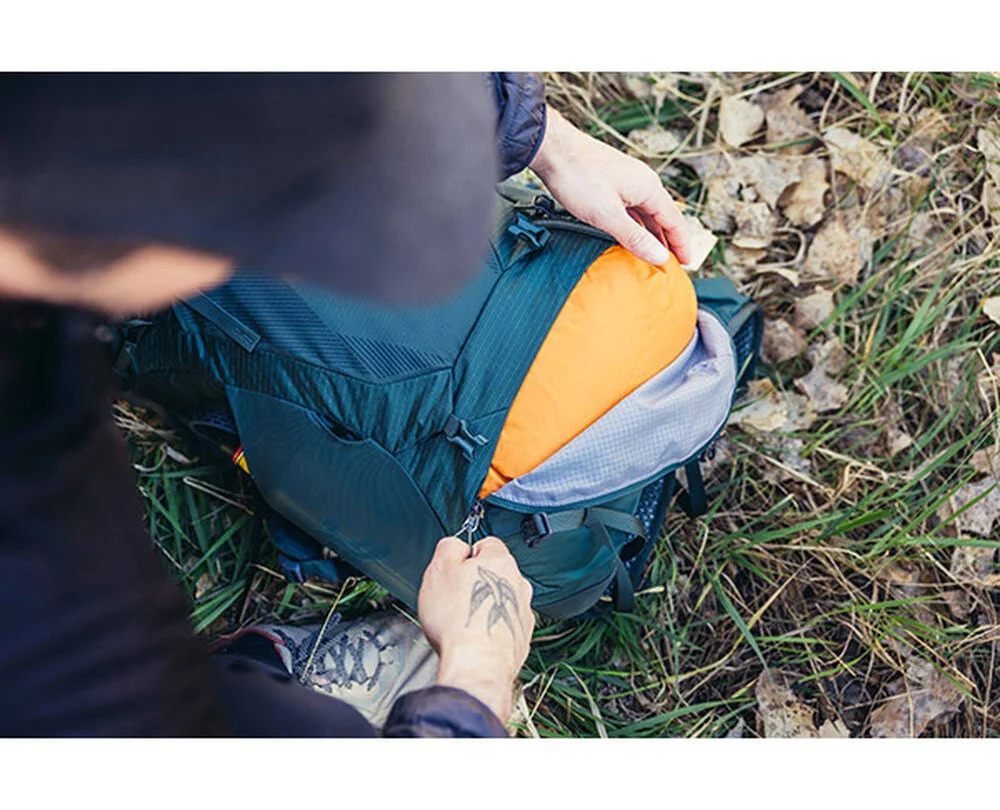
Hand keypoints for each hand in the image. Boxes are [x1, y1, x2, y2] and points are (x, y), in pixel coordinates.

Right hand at [418, 535, 534, 722]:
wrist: (477, 663)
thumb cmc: (458, 619)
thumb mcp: (439, 569)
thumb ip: (450, 547)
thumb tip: (457, 545)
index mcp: (500, 561)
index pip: (486, 543)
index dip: (466, 556)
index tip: (455, 570)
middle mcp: (518, 583)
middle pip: (494, 574)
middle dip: (476, 583)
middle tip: (454, 599)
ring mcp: (523, 611)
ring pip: (500, 600)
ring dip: (485, 606)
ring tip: (463, 622)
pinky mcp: (522, 636)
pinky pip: (504, 624)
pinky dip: (491, 628)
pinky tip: (474, 637)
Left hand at [529, 106, 691, 266]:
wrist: (553, 149)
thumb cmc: (579, 178)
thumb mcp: (608, 216)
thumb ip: (635, 238)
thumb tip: (661, 257)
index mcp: (649, 188)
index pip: (674, 220)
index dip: (681, 244)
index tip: (686, 263)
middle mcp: (642, 182)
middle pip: (662, 216)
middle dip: (667, 240)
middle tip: (669, 264)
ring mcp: (626, 180)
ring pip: (645, 212)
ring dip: (650, 233)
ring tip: (650, 254)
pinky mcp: (611, 181)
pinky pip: (630, 207)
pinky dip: (634, 224)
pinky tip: (628, 234)